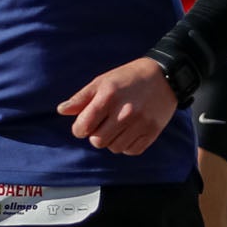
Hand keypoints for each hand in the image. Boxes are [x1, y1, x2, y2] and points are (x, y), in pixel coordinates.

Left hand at [61, 56, 181, 154]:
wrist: (165, 76)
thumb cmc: (129, 78)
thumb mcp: (103, 81)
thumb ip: (81, 98)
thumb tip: (62, 110)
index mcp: (108, 97)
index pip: (83, 127)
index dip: (80, 128)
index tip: (85, 123)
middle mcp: (125, 112)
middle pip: (97, 141)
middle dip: (96, 135)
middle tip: (104, 123)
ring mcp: (140, 123)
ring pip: (114, 148)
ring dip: (112, 140)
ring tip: (118, 125)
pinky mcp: (152, 132)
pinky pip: (131, 151)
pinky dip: (127, 145)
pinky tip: (130, 131)